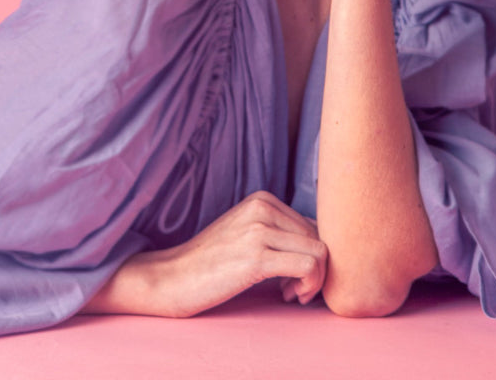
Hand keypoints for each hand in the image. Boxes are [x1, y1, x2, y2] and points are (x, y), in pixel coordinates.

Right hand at [161, 191, 326, 316]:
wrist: (174, 276)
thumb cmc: (212, 262)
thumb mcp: (246, 233)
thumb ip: (278, 232)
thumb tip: (321, 248)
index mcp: (262, 199)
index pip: (313, 224)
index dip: (311, 254)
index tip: (294, 276)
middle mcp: (263, 208)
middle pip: (319, 238)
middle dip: (317, 269)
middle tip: (293, 289)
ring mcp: (259, 230)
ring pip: (320, 252)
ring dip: (315, 280)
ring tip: (291, 293)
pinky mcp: (257, 257)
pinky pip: (308, 267)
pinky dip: (308, 286)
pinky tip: (288, 296)